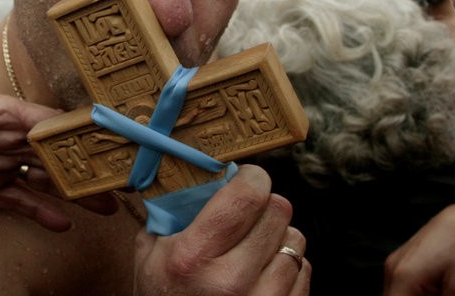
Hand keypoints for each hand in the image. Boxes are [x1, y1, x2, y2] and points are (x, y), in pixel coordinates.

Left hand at [0, 68, 115, 230]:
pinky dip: (39, 211)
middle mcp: (7, 139)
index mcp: (2, 113)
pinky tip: (63, 224)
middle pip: (57, 155)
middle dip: (90, 168)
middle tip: (125, 185)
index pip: (51, 124)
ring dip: (73, 193)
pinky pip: (16, 200)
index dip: (83, 134)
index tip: (116, 147)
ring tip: (107, 207)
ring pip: (43, 179)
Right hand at [133, 165, 309, 295]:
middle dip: (265, 204)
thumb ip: (171, 212)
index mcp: (194, 257)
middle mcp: (231, 280)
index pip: (246, 195)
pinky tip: (264, 271)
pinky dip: (288, 265)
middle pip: (279, 210)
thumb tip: (202, 174)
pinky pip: (304, 270)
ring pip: (295, 240)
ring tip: (255, 247)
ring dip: (277, 236)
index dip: (251, 178)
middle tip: (250, 211)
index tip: (245, 178)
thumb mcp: (150, 256)